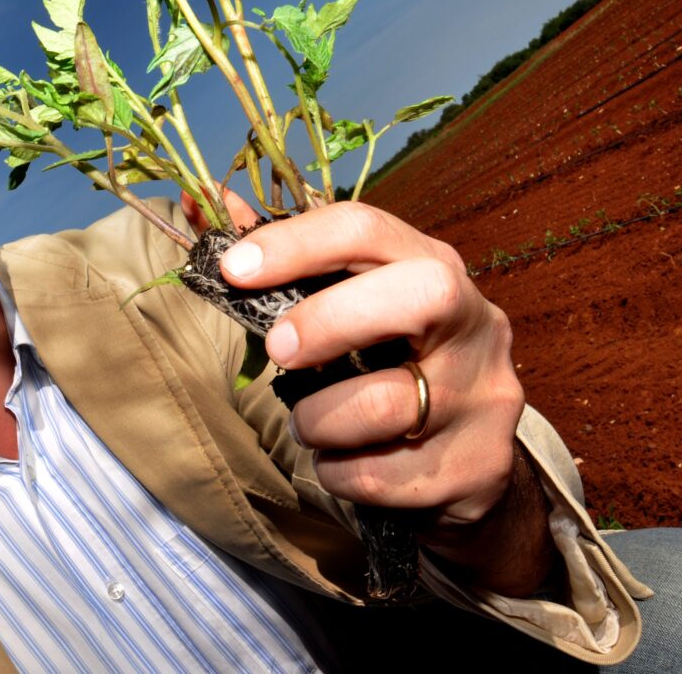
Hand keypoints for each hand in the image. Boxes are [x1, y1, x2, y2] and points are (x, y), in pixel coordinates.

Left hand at [215, 201, 551, 592]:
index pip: (368, 229)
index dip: (297, 242)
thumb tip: (196, 205)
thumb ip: (281, 261)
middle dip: (330, 321)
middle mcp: (475, 321)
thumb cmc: (390, 365)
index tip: (234, 268)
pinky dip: (339, 472)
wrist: (470, 463)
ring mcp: (485, 396)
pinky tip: (340, 463)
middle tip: (279, 350)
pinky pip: (383, 475)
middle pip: (416, 295)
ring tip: (307, 424)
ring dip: (321, 419)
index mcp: (433, 266)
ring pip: (387, 404)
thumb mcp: (350, 306)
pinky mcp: (481, 464)